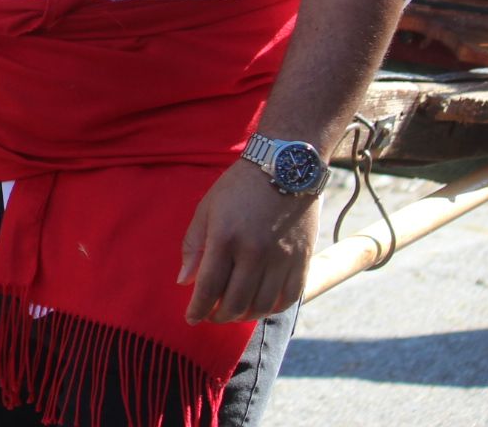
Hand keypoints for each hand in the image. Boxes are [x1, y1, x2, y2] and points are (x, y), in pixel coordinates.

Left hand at [179, 160, 318, 324]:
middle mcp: (255, 253)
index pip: (209, 287)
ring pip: (262, 305)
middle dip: (218, 316)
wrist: (284, 168)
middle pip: (235, 302)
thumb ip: (193, 245)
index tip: (190, 318)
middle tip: (209, 316)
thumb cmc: (238, 187)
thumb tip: (184, 281)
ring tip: (231, 313)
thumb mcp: (207, 209)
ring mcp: (282, 258)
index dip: (197, 308)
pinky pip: (289, 298)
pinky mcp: (303, 260)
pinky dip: (272, 309)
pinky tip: (259, 307)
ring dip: (243, 316)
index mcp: (226, 238)